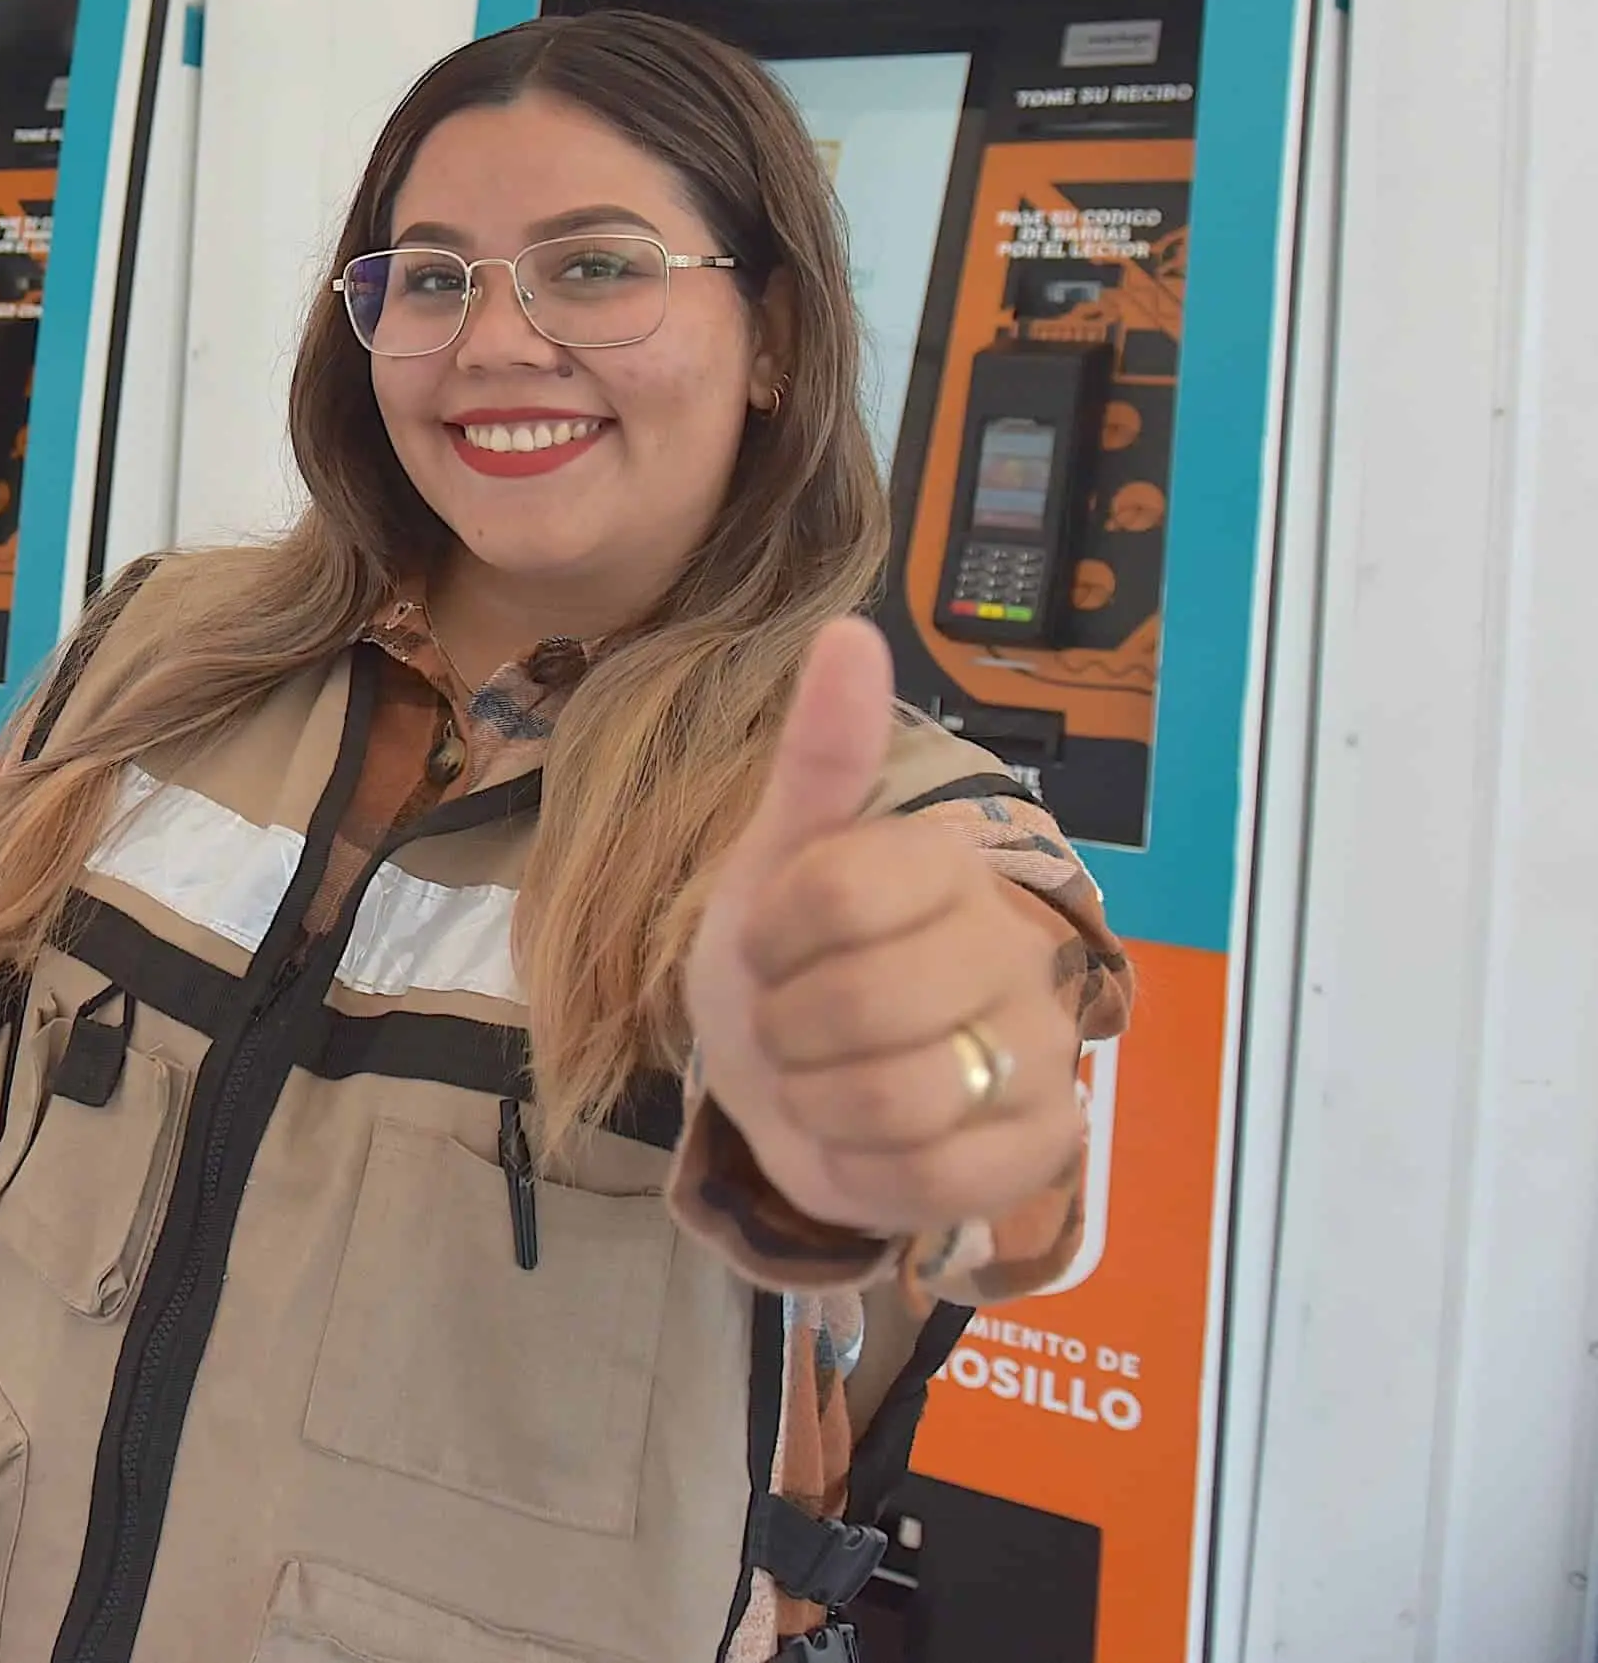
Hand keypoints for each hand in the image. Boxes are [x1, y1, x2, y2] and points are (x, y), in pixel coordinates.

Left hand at [685, 620, 1084, 1239]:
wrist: (794, 1078)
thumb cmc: (783, 961)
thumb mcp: (772, 858)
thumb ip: (817, 754)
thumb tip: (852, 631)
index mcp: (944, 865)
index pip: (837, 892)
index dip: (771, 937)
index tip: (769, 944)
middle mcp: (1013, 951)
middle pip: (866, 1004)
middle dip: (787, 1030)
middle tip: (790, 1022)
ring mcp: (1041, 1055)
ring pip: (897, 1098)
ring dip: (819, 1102)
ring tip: (821, 1079)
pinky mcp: (1042, 1151)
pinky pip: (930, 1179)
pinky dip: (863, 1169)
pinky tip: (862, 1138)